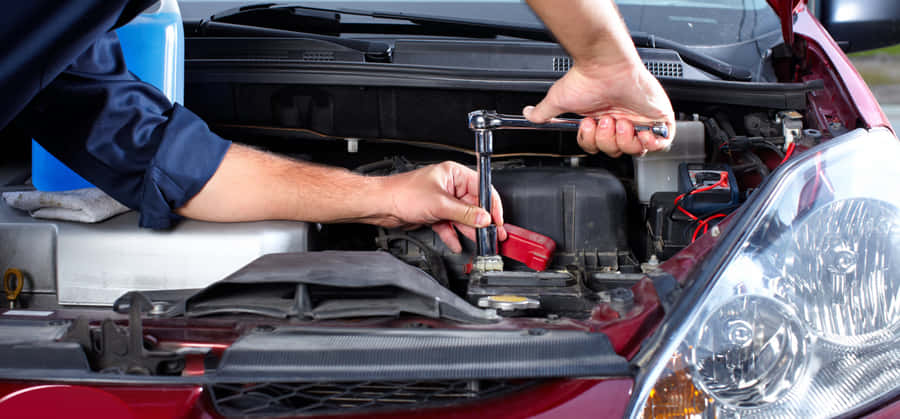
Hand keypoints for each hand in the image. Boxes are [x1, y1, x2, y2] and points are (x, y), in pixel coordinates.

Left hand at [376, 161, 506, 252]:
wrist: (381, 205)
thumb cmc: (402, 193)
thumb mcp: (439, 204)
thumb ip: (464, 213)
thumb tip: (483, 218)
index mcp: (454, 174)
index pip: (482, 187)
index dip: (492, 205)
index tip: (497, 220)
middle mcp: (450, 186)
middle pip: (474, 205)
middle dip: (482, 221)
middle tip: (492, 234)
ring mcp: (443, 200)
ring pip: (463, 217)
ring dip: (469, 230)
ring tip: (479, 242)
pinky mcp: (435, 213)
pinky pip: (450, 225)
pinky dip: (453, 235)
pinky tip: (457, 245)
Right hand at [524, 61, 674, 156]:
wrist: (607, 65)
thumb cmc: (587, 78)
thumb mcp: (559, 100)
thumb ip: (543, 112)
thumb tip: (528, 115)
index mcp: (602, 119)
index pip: (600, 147)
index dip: (593, 143)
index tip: (588, 126)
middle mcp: (621, 120)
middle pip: (617, 151)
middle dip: (607, 140)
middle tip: (604, 120)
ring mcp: (641, 119)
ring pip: (636, 150)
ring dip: (624, 139)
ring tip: (619, 119)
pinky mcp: (659, 118)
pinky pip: (661, 144)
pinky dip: (650, 143)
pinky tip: (637, 130)